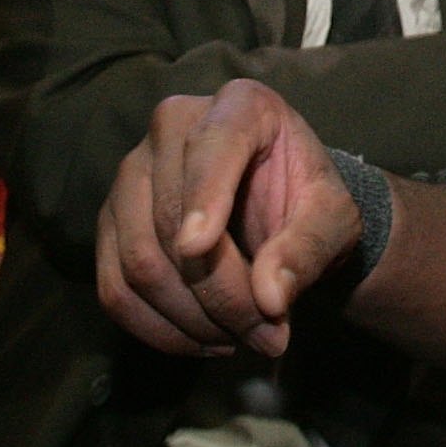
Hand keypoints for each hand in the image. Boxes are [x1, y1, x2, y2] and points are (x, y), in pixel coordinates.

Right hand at [93, 83, 363, 360]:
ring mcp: (132, 172)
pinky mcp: (111, 221)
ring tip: (242, 340)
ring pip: (138, 261)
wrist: (284, 212)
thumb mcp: (334, 219)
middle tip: (268, 336)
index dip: (203, 197)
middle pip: (172, 221)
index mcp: (240, 105)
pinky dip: (157, 329)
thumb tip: (269, 297)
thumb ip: (308, 248)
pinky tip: (203, 341)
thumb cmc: (310, 202)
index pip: (212, 147)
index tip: (199, 250)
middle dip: (220, 294)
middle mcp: (172, 126)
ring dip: (190, 320)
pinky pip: (114, 287)